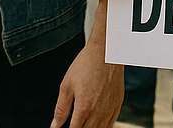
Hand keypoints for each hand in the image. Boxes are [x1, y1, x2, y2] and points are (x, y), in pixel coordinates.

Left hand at [51, 3, 123, 127]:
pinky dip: (102, 127)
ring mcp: (110, 109)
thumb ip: (61, 109)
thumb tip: (55, 126)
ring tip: (84, 122)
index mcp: (84, 107)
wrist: (106, 51)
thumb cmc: (86, 65)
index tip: (65, 127)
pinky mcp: (118, 105)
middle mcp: (98, 112)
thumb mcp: (67, 84)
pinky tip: (96, 123)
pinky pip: (111, 124)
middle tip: (74, 122)